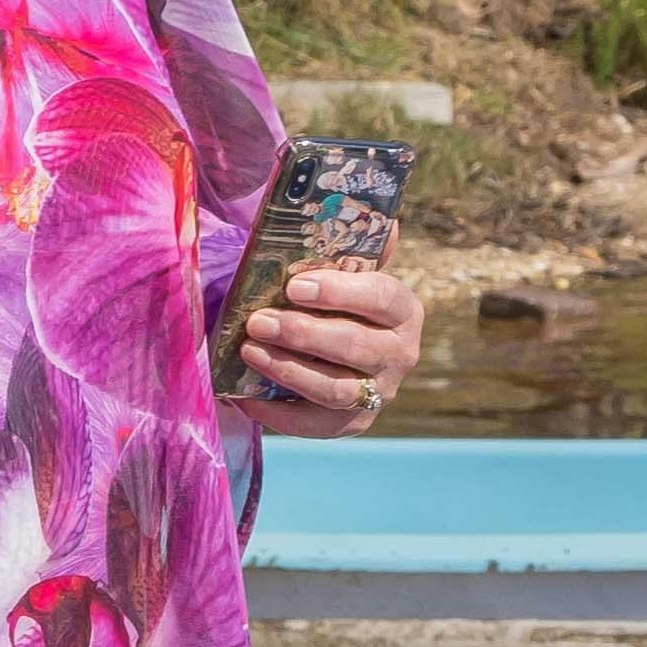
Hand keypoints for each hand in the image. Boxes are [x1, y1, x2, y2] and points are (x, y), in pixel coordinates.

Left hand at [226, 259, 422, 432]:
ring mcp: (378, 393)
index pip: (382, 297)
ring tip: (249, 351)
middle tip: (258, 321)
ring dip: (288, 370)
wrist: (332, 351)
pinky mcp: (352, 423)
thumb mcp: (346, 270)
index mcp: (403, 310)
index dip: (339, 291)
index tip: (295, 285)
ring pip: (334, 388)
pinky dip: (277, 413)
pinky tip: (243, 395)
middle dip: (302, 333)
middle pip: (354, 346)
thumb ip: (357, 248)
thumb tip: (387, 222)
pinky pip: (314, 425)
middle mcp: (400, 354)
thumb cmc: (334, 300)